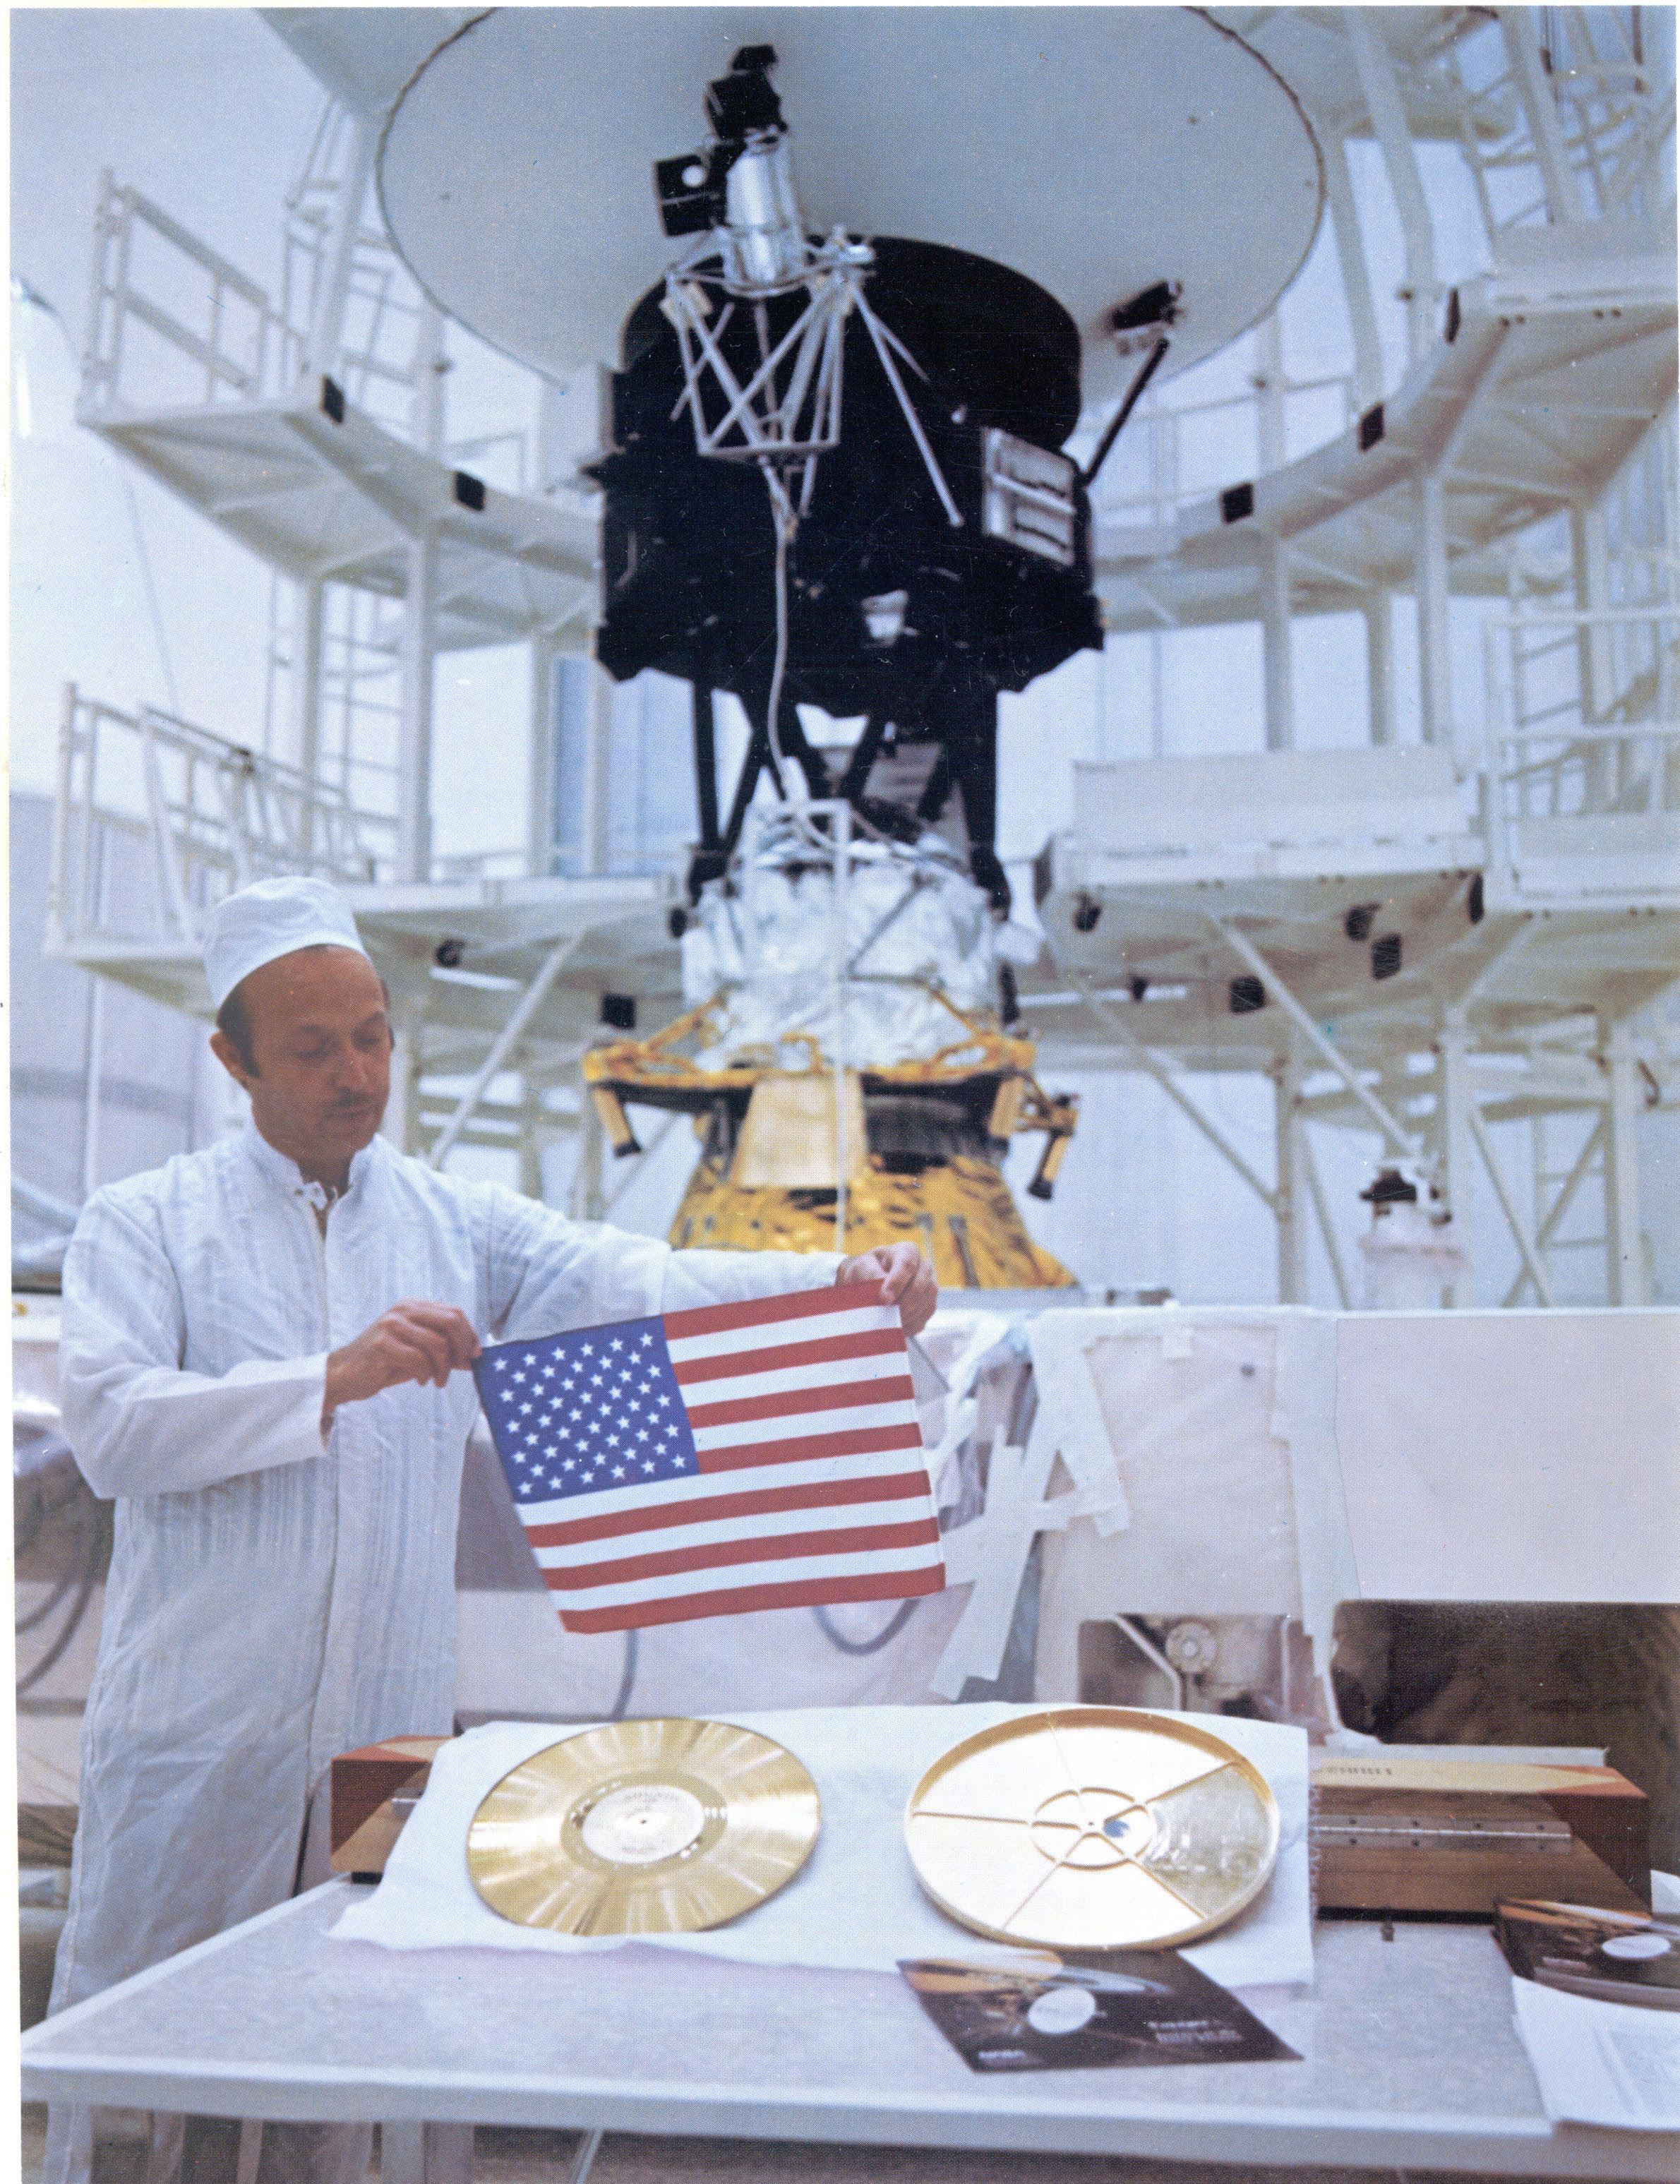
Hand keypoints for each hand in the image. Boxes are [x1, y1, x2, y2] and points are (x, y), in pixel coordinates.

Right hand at [323, 1300, 481, 1416]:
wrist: (345, 1374)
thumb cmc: (384, 1363)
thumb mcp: (419, 1352)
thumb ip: (444, 1349)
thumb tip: (474, 1356)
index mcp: (413, 1306)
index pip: (454, 1313)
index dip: (469, 1335)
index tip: (474, 1356)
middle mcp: (403, 1310)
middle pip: (450, 1322)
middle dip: (462, 1348)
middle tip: (462, 1368)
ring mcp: (391, 1325)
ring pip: (437, 1344)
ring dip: (443, 1369)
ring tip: (437, 1381)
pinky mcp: (381, 1343)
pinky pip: (417, 1359)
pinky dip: (425, 1374)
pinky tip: (420, 1381)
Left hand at [835, 1242, 937, 1337]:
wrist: (868, 1282)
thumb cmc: (866, 1271)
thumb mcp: (862, 1266)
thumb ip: (871, 1274)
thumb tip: (884, 1290)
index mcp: (907, 1251)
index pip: (907, 1265)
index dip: (896, 1282)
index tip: (884, 1299)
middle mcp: (923, 1267)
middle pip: (919, 1287)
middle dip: (900, 1304)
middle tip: (884, 1313)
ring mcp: (929, 1286)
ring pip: (924, 1304)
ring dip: (904, 1316)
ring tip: (886, 1321)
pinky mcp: (929, 1305)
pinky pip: (924, 1318)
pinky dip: (908, 1324)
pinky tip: (894, 1326)